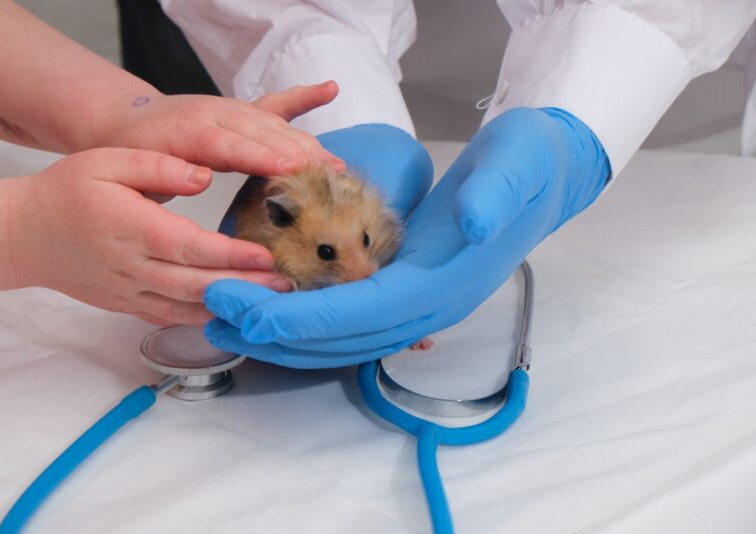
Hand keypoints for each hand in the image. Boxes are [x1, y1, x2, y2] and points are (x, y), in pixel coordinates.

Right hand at [10, 148, 290, 324]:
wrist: (27, 234)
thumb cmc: (68, 192)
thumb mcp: (107, 161)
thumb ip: (157, 166)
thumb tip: (203, 173)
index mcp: (131, 228)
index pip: (189, 247)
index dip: (230, 256)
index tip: (266, 256)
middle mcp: (133, 267)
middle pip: (197, 284)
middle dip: (245, 287)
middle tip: (287, 284)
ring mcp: (131, 292)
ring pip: (188, 308)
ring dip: (231, 306)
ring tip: (272, 300)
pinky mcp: (129, 305)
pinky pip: (172, 316)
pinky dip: (205, 318)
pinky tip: (235, 311)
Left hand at [98, 82, 344, 176]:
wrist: (125, 121)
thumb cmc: (132, 154)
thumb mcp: (138, 172)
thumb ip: (167, 176)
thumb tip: (201, 179)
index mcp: (190, 131)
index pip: (232, 146)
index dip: (263, 158)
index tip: (291, 171)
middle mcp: (217, 114)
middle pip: (265, 134)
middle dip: (300, 156)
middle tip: (331, 177)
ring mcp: (233, 109)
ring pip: (276, 125)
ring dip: (308, 145)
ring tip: (337, 166)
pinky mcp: (242, 111)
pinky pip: (278, 103)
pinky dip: (304, 97)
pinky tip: (329, 89)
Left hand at [203, 108, 609, 367]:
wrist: (543, 178)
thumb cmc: (525, 167)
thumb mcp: (517, 164)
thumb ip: (496, 194)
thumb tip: (475, 223)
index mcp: (443, 282)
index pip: (358, 312)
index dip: (296, 316)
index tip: (239, 307)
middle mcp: (427, 306)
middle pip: (340, 337)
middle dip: (272, 330)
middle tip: (212, 312)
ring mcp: (417, 304)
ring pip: (340, 338)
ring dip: (281, 333)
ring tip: (226, 317)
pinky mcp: (406, 292)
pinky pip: (348, 321)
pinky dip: (304, 321)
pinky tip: (270, 307)